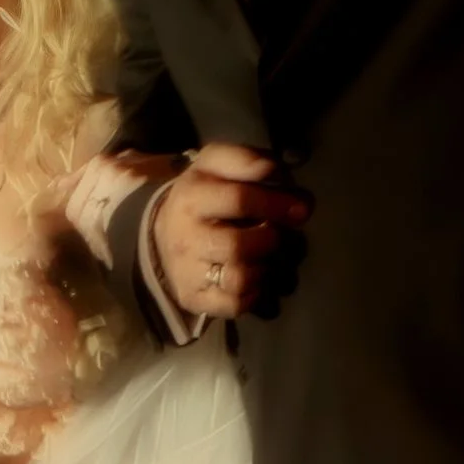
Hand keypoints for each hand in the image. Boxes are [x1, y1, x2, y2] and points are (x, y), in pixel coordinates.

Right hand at [152, 143, 309, 319]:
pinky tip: (255, 278)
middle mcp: (185, 237)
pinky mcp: (194, 298)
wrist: (162, 234)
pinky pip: (235, 305)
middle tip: (279, 234)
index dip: (276, 204)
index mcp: (191, 196)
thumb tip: (275, 169)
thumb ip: (245, 159)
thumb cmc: (203, 196)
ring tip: (265, 257)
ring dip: (263, 269)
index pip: (239, 200)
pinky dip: (254, 294)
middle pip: (239, 246)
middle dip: (270, 240)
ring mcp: (188, 272)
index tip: (301, 209)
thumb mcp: (215, 164)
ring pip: (239, 279)